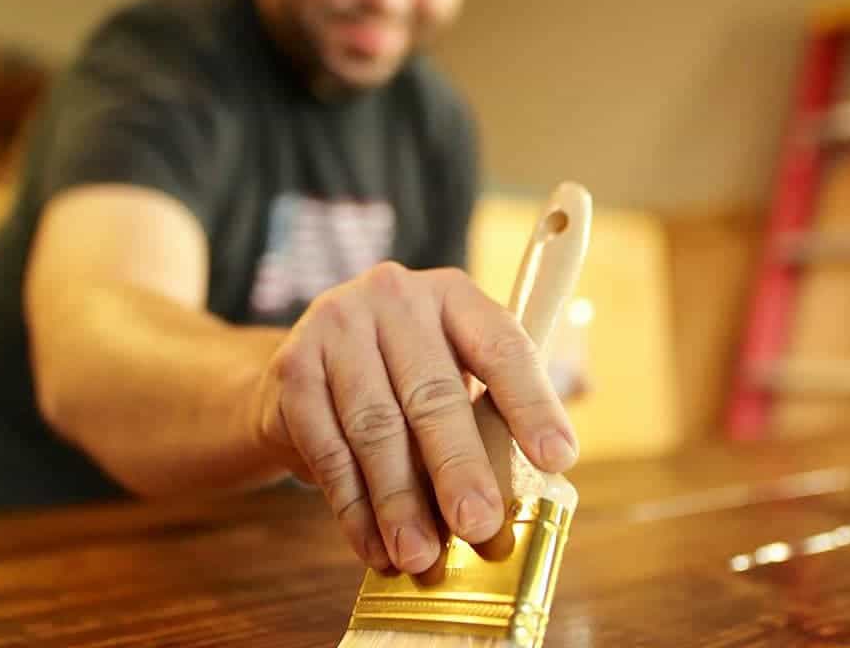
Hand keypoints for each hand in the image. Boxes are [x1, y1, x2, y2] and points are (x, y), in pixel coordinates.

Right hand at [252, 262, 578, 573]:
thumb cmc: (398, 383)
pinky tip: (374, 546)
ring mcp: (337, 326)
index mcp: (453, 295)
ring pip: (376, 427)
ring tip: (420, 555)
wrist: (301, 375)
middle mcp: (395, 297)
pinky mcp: (292, 367)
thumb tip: (532, 494)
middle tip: (479, 526)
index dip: (532, 404)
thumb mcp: (449, 377)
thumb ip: (488, 420)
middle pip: (433, 393)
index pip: (502, 346)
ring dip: (400, 502)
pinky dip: (354, 508)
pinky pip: (328, 449)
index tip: (557, 458)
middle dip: (459, 469)